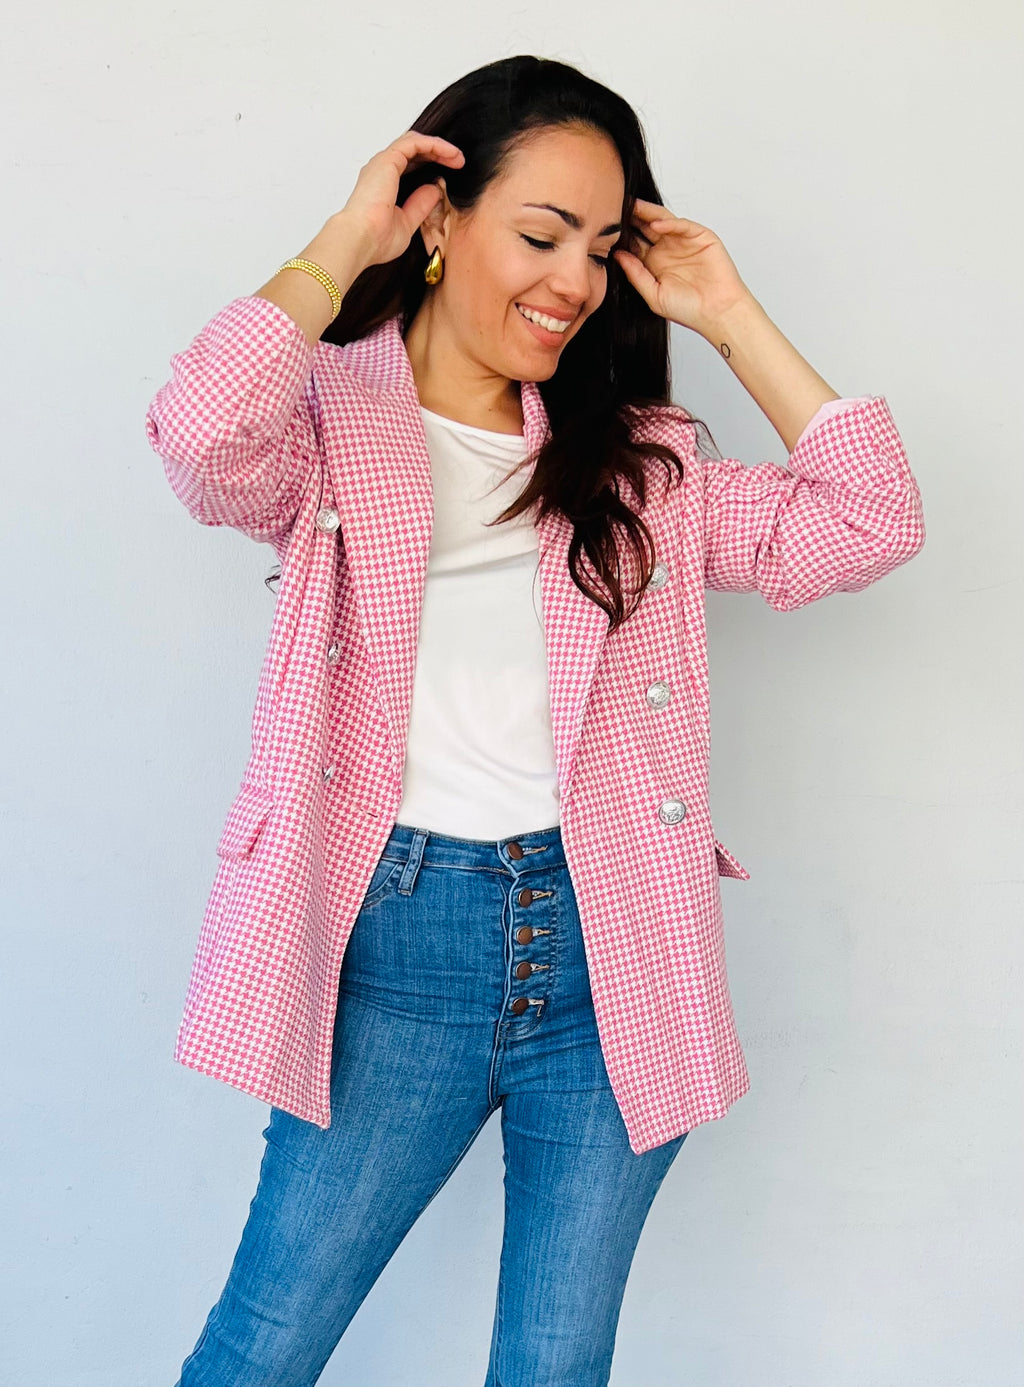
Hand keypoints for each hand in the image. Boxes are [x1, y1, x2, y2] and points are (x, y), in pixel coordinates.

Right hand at [333, 128, 465, 271]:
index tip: (450, 173)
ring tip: (457, 156)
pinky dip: (434, 144)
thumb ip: (421, 205)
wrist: (361, 240)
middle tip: (458, 162)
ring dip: (438, 146)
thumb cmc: (376, 240)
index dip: (430, 164)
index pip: (409, 165)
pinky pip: (414, 142)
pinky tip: (450, 153)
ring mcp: (383, 163)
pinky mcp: (388, 159)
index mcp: (383, 185)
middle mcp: (381, 171)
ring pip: (414, 142)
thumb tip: (435, 189)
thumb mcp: (408, 223)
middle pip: (413, 151)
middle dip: (437, 153)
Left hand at [614, 199, 754, 338]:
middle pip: (646, 228)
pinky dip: (670, 223)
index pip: (634, 243)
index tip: (605, 227)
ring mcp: (684, 242)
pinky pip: (683, 225)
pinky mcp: (701, 237)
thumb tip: (617, 255)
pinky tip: (656, 224)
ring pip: (663, 221)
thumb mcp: (653, 294)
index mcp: (654, 263)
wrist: (717, 313)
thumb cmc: (688, 310)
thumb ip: (635, 274)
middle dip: (632, 218)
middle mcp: (667, 250)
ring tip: (632, 206)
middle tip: (616, 206)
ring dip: (648, 213)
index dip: (622, 235)